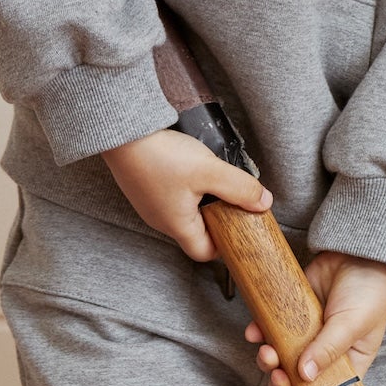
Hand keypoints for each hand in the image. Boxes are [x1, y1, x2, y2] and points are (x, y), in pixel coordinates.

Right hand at [103, 128, 271, 258]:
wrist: (122, 133)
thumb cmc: (160, 156)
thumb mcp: (209, 171)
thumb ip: (240, 188)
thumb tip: (263, 202)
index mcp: (177, 225)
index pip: (205, 252)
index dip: (226, 243)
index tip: (240, 224)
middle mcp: (160, 220)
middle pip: (196, 231)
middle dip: (217, 217)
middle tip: (231, 196)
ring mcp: (150, 204)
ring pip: (184, 211)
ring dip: (202, 199)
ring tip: (212, 178)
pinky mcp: (145, 187)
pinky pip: (172, 196)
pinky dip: (186, 187)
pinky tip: (191, 168)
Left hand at [248, 250, 385, 385]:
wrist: (358, 250)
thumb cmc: (370, 291)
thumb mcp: (353, 324)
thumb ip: (328, 350)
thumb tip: (304, 376)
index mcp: (350, 362)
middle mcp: (326, 352)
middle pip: (299, 380)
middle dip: (283, 384)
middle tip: (277, 376)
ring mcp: (306, 333)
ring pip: (281, 357)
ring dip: (268, 360)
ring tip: (266, 351)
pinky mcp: (291, 312)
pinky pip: (270, 329)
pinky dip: (259, 333)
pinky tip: (254, 331)